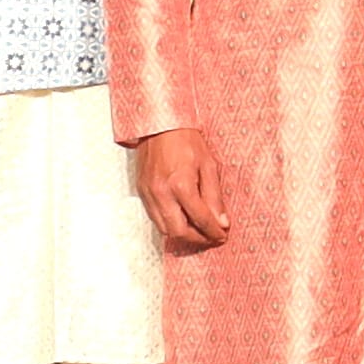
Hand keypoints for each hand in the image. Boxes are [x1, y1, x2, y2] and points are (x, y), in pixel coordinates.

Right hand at [129, 127, 234, 254]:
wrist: (160, 125)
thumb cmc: (186, 140)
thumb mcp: (208, 165)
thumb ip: (214, 196)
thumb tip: (221, 222)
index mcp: (181, 184)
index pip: (200, 219)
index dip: (213, 231)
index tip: (222, 235)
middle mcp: (162, 193)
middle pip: (179, 231)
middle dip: (197, 238)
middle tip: (210, 236)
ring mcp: (149, 194)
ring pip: (164, 228)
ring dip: (182, 234)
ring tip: (198, 230)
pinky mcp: (141, 192)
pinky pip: (154, 217)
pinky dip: (169, 223)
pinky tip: (182, 218)